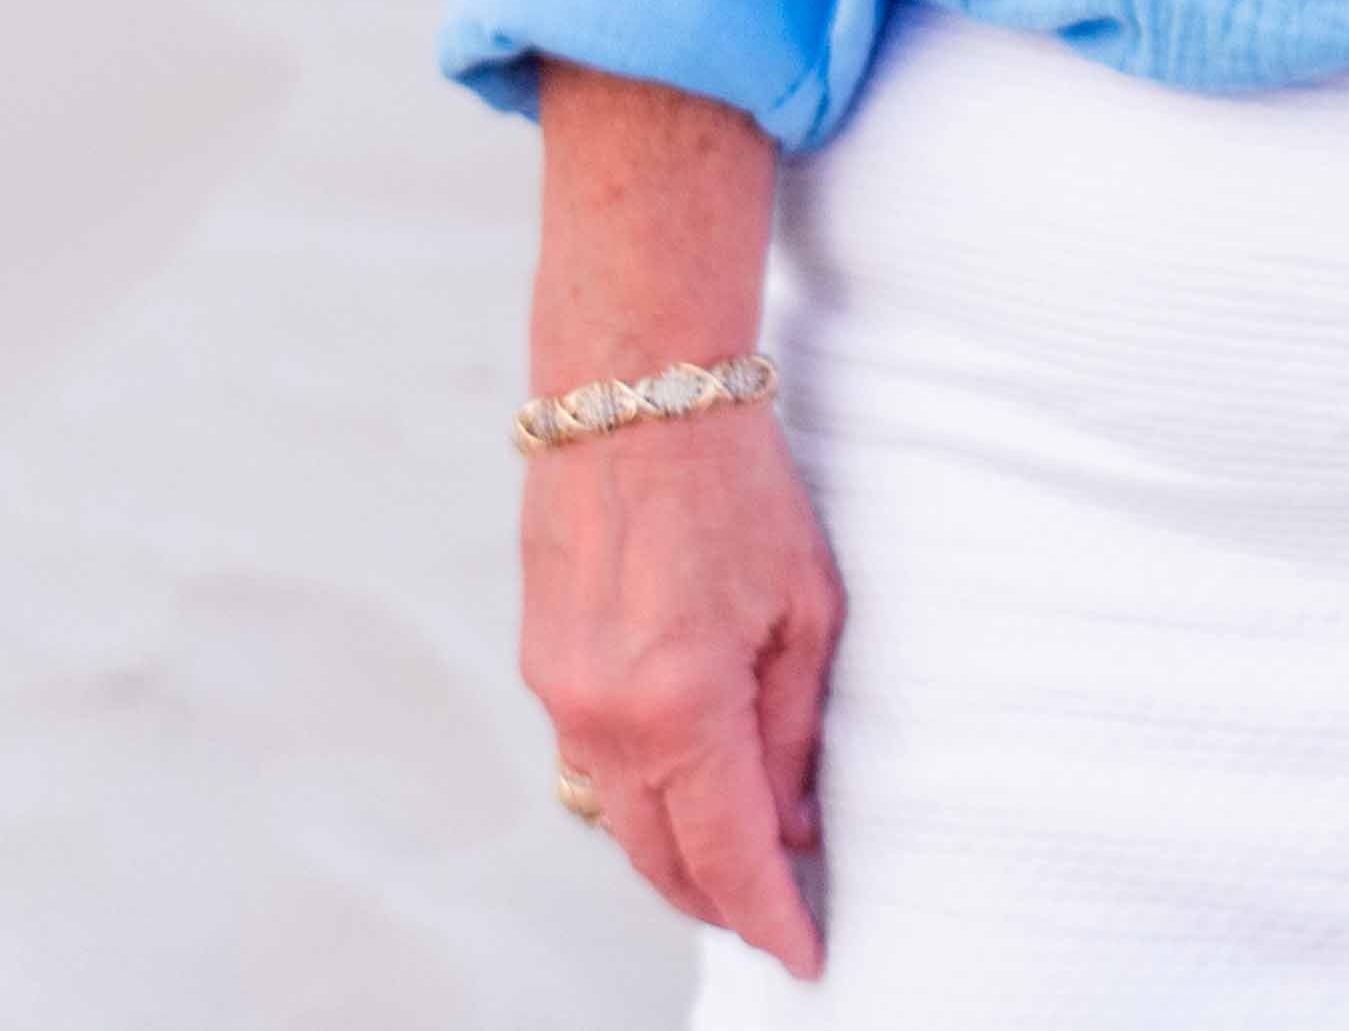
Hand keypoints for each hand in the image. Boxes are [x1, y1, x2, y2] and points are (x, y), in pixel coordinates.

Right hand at [516, 67, 828, 972]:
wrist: (633, 391)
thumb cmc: (738, 486)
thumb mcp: (804, 609)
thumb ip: (794, 729)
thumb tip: (794, 823)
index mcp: (680, 707)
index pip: (729, 855)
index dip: (770, 918)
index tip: (808, 956)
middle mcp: (603, 718)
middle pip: (661, 860)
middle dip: (721, 903)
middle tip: (777, 921)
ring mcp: (558, 695)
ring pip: (618, 819)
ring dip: (676, 853)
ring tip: (739, 862)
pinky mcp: (541, 666)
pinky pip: (591, 764)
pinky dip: (640, 793)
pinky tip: (685, 786)